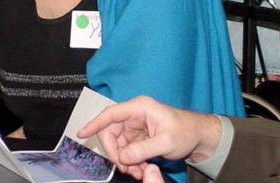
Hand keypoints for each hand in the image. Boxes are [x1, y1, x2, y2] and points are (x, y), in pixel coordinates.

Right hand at [77, 96, 221, 180]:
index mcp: (140, 108)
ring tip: (137, 171)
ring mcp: (136, 126)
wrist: (198, 136)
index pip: (111, 114)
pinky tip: (139, 169)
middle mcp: (135, 115)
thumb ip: (143, 149)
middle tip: (126, 168)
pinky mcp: (138, 137)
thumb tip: (123, 156)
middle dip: (115, 152)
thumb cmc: (186, 131)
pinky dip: (130, 161)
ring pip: (117, 144)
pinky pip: (125, 150)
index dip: (94, 123)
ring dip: (124, 160)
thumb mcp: (166, 141)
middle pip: (111, 132)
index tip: (81, 134)